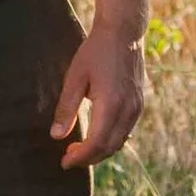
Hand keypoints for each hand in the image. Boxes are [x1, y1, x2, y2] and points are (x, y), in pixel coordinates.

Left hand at [52, 22, 145, 170]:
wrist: (123, 33)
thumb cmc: (95, 52)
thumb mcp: (74, 78)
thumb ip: (66, 108)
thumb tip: (56, 137)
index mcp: (111, 104)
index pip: (96, 144)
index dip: (80, 158)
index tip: (64, 162)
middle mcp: (128, 110)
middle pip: (109, 148)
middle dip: (89, 158)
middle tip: (68, 158)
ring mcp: (137, 108)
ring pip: (119, 142)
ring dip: (100, 151)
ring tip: (79, 149)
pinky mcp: (139, 104)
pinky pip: (126, 131)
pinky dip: (111, 140)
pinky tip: (96, 135)